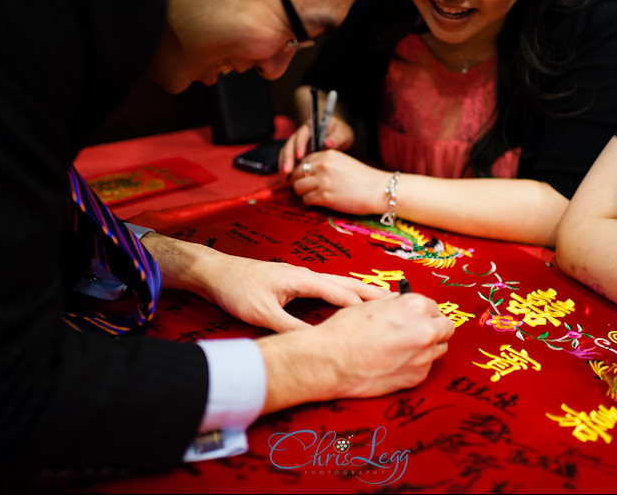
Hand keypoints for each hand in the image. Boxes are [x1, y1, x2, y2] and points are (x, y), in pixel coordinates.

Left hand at [199, 253, 389, 331]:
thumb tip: (316, 343)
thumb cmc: (238, 290)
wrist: (216, 272)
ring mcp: (302, 277)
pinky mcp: (295, 282)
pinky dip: (346, 294)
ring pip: (340, 284)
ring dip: (362, 293)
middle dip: (373, 295)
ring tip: (385, 304)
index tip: (389, 319)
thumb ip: (290, 328)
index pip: (342, 294)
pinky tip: (351, 304)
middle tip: (400, 306)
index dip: (365, 308)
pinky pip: (329, 288)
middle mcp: (307, 275)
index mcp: (303, 280)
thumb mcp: (262, 313)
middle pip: (348, 284)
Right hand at [257, 292, 455, 411]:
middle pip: (446, 328)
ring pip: (439, 349)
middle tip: (415, 332)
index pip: (434, 307)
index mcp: (415, 306)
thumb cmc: (345, 330)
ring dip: (426, 347)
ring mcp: (424, 356)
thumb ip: (396, 304)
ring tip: (402, 348)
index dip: (422, 312)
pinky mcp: (417, 378)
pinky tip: (395, 362)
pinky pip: (425, 367)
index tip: (414, 318)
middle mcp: (426, 330)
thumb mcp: (371, 304)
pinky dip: (415, 365)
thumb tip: (405, 305)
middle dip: (433, 328)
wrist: (330, 361)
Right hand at [278, 117, 353, 174]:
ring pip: (287, 152)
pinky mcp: (297, 152)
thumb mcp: (343, 134)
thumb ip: (336, 138)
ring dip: (284, 164)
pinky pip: (288, 159)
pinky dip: (286, 168)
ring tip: (284, 177)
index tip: (299, 156)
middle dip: (287, 157)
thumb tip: (327, 143)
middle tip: (287, 170)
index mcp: (311, 126)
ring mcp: (298, 143)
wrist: (338, 137)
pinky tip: (286, 179)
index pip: (302, 134)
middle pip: (290, 144)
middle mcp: (302, 134)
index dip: (299, 145)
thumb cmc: (340, 133)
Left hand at [289, 149, 389, 215]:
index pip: (303, 160)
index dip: (301, 170)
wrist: (379, 190)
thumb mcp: (343, 163)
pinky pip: (306, 199)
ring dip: (302, 193)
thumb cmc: (364, 179)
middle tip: (304, 189)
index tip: (305, 178)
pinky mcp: (325, 197)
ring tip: (311, 196)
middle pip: (297, 173)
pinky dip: (309, 202)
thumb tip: (309, 173)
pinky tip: (318, 202)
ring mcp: (323, 181)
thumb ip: (326, 164)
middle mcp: (323, 166)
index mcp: (328, 155)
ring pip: (298, 187)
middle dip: (298, 181)